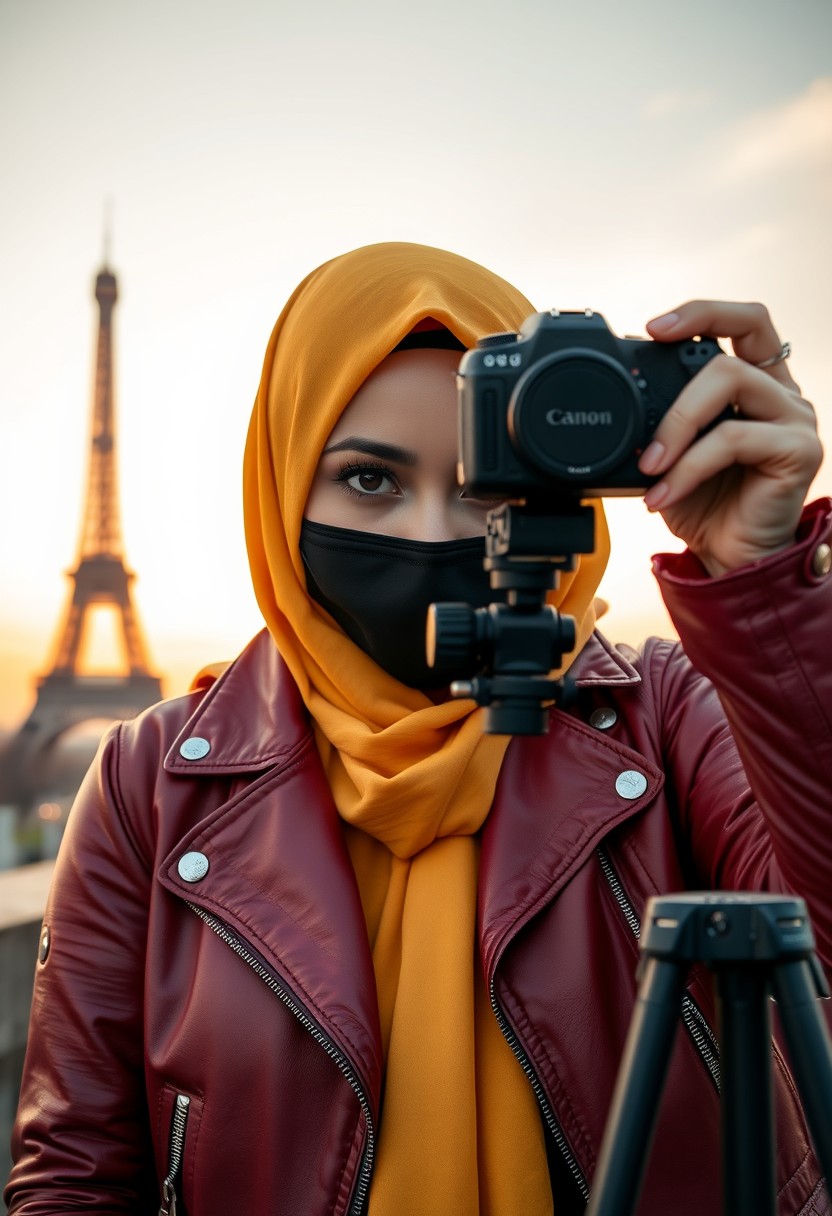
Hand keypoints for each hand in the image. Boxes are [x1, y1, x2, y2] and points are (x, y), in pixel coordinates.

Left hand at [637, 300, 822, 576]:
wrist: (728, 560)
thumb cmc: (703, 506)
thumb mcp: (669, 453)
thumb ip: (656, 419)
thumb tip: (618, 394)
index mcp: (756, 382)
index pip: (744, 321)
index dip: (702, 312)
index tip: (652, 329)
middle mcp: (781, 392)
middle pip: (743, 334)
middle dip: (682, 364)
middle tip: (639, 409)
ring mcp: (795, 418)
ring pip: (732, 380)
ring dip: (677, 422)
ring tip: (649, 465)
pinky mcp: (798, 451)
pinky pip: (734, 438)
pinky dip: (689, 465)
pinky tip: (664, 493)